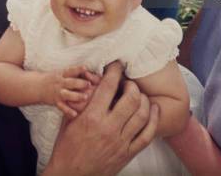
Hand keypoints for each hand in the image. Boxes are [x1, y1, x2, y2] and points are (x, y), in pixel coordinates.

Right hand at [43, 62, 158, 175]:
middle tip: (127, 82)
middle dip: (131, 85)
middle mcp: (109, 128)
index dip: (115, 70)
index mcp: (92, 117)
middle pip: (132, 98)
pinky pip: (147, 135)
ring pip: (143, 114)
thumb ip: (82, 100)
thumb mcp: (69, 120)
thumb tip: (93, 81)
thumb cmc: (67, 147)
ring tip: (138, 94)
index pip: (108, 86)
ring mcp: (121, 143)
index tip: (117, 65)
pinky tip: (153, 109)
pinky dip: (154, 119)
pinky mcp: (127, 154)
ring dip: (143, 99)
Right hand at [43, 65, 93, 117]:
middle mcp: (60, 83)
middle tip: (89, 84)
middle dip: (80, 83)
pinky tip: (75, 114)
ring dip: (76, 96)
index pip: (71, 70)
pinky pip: (62, 107)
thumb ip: (73, 73)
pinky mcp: (56, 102)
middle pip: (71, 82)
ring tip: (85, 97)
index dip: (78, 69)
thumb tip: (88, 71)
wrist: (38, 86)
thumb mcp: (61, 73)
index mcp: (63, 74)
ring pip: (67, 95)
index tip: (85, 68)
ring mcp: (58, 93)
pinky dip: (68, 111)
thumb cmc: (54, 78)